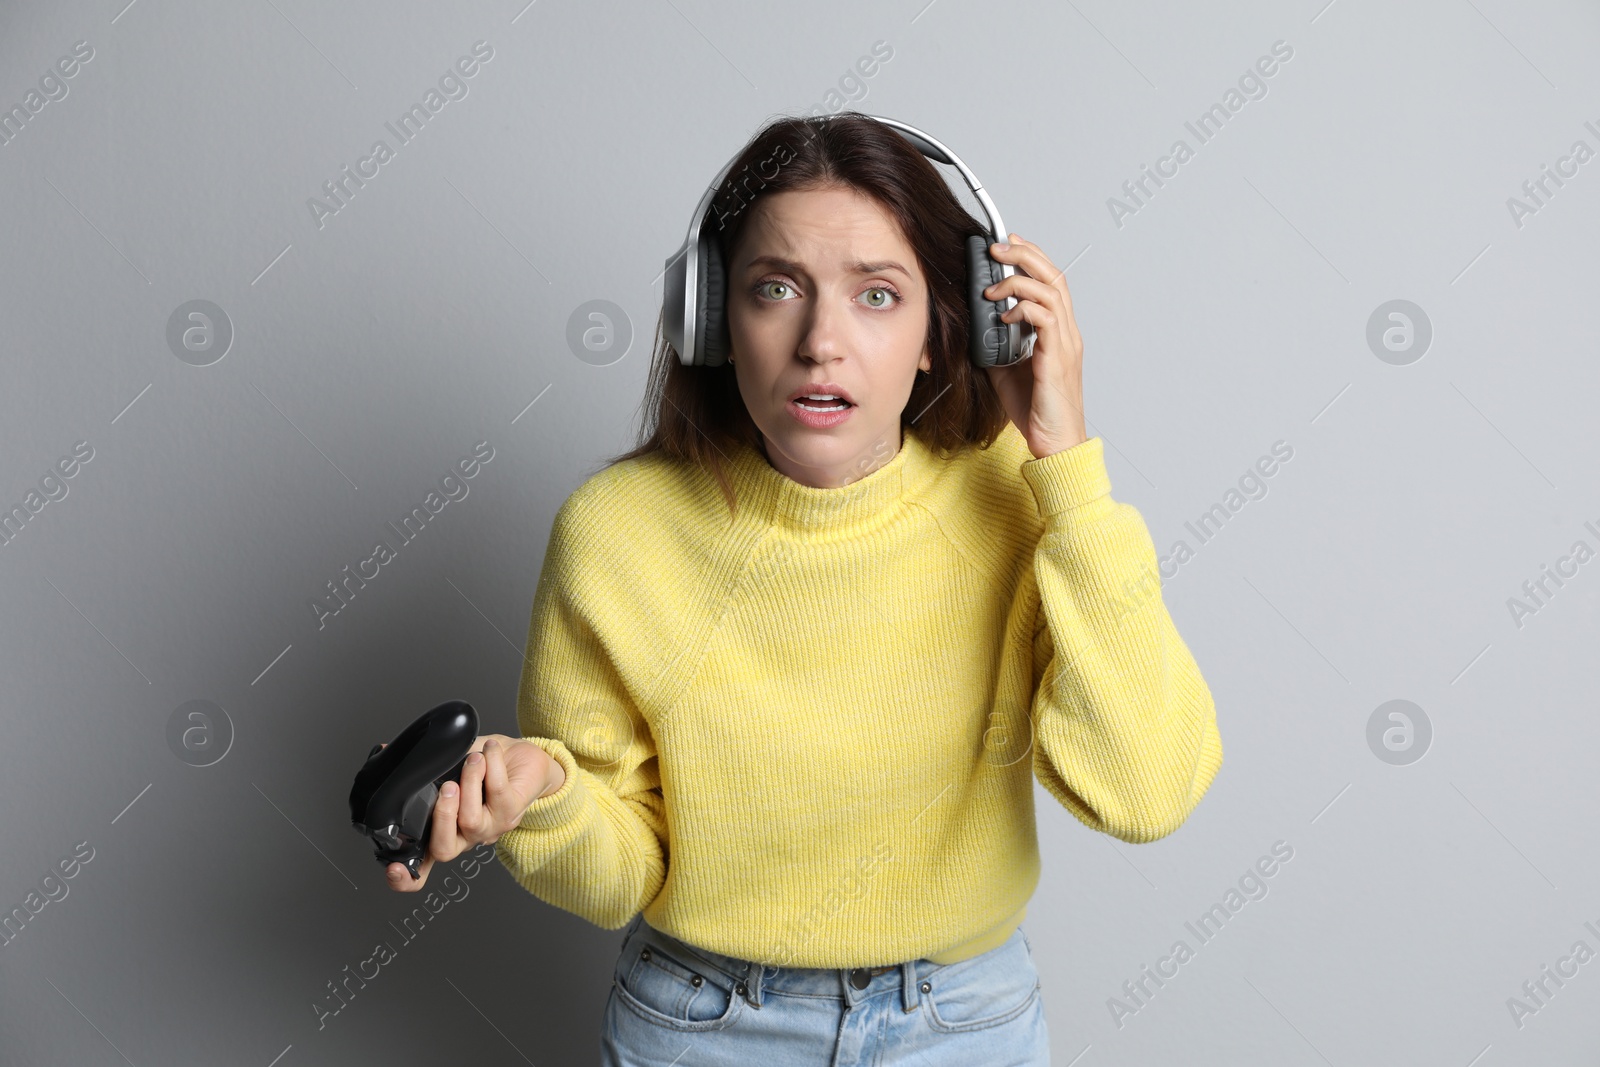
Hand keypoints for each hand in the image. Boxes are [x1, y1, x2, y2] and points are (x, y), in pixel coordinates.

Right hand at [382, 733, 561, 891]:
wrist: (524, 757)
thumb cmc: (485, 765)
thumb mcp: (449, 765)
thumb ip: (425, 766)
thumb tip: (386, 751)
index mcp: (446, 831)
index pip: (421, 868)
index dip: (406, 878)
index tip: (394, 869)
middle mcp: (466, 836)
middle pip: (444, 848)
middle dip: (441, 815)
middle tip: (447, 786)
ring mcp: (490, 828)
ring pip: (470, 819)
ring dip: (469, 782)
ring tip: (473, 759)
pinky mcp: (513, 812)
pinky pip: (497, 791)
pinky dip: (491, 765)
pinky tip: (489, 751)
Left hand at [981, 233, 1087, 458]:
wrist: (1054, 442)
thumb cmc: (1035, 410)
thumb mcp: (1005, 370)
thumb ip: (996, 345)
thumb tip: (974, 327)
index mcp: (1058, 332)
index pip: (1050, 282)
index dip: (1031, 257)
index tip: (1007, 244)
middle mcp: (1066, 333)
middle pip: (1054, 276)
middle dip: (1025, 255)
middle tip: (997, 247)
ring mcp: (1065, 344)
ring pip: (1052, 291)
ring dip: (1019, 280)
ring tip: (991, 286)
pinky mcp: (1057, 358)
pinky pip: (1045, 320)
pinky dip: (1023, 309)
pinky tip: (1003, 315)